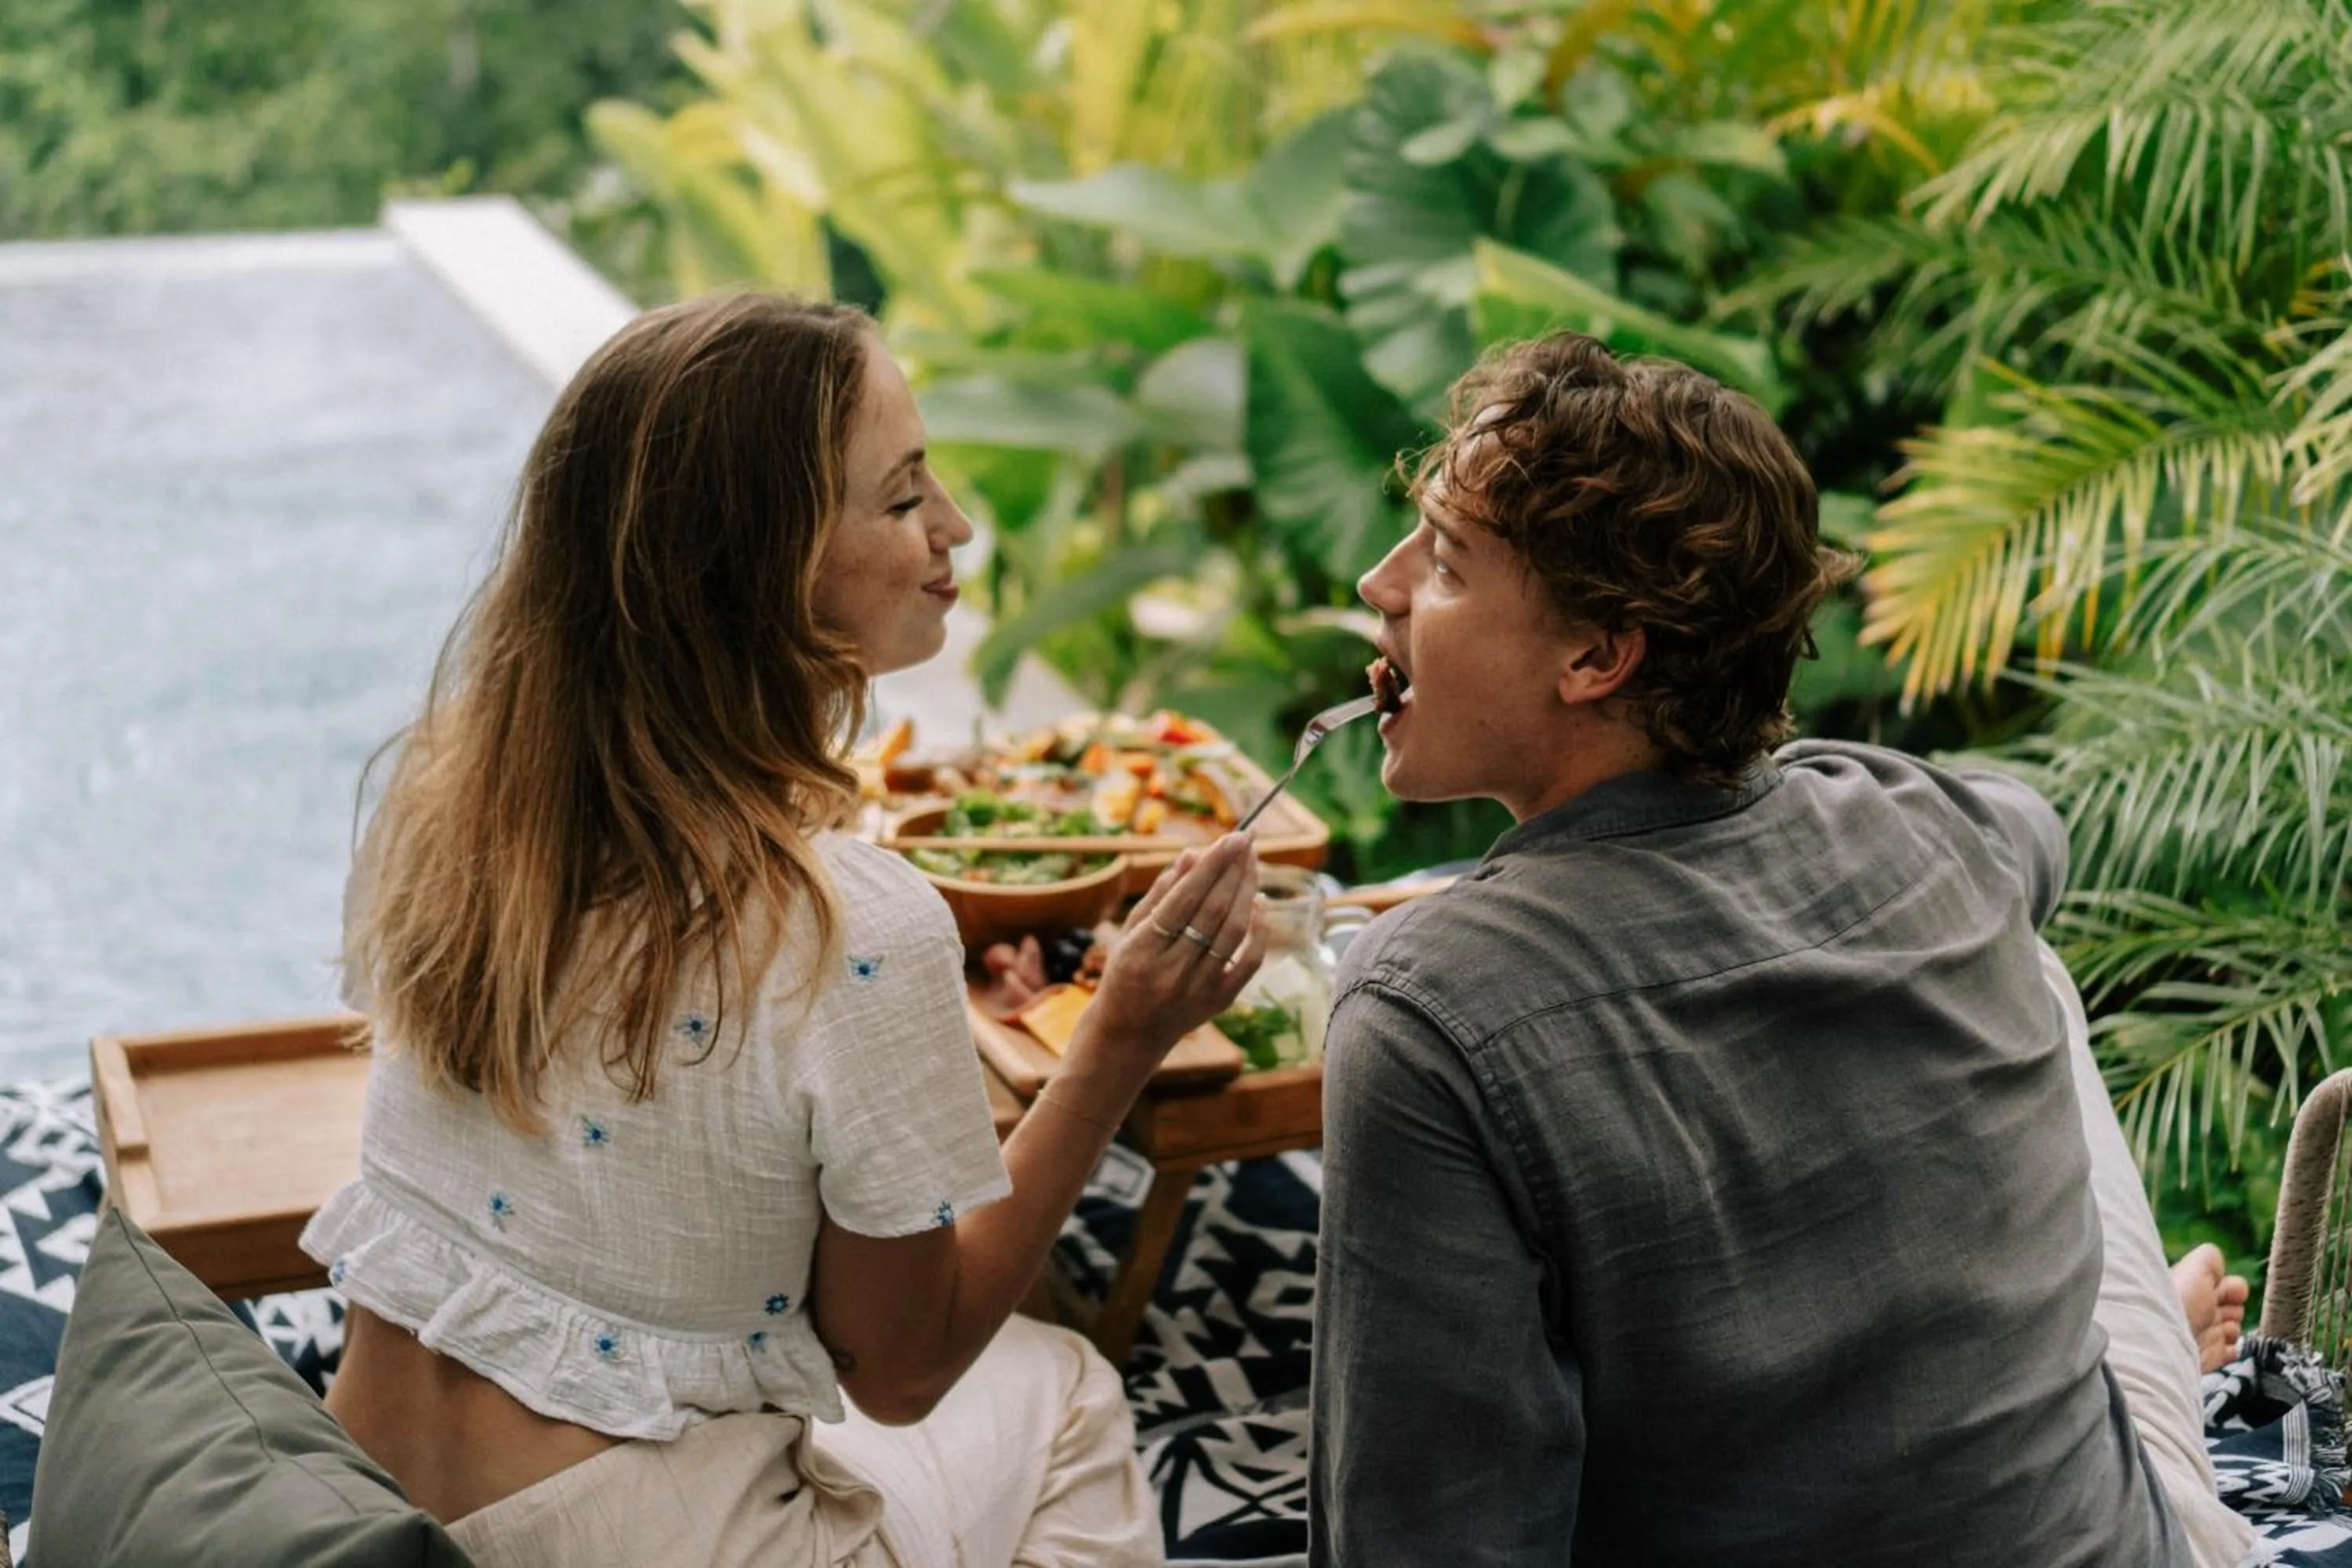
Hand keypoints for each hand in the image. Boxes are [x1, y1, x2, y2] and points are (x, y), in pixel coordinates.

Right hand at [1086, 833, 1267, 1059]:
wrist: (1127, 1037)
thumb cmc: (1123, 975)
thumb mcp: (1129, 934)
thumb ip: (1160, 895)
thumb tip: (1192, 856)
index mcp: (1142, 951)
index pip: (1185, 898)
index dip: (1212, 865)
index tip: (1233, 836)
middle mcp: (1172, 971)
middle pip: (1214, 910)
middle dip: (1234, 869)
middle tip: (1248, 838)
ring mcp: (1199, 989)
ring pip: (1234, 931)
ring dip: (1248, 890)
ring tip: (1252, 861)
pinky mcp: (1219, 1002)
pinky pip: (1248, 962)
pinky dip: (1258, 930)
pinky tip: (1258, 902)